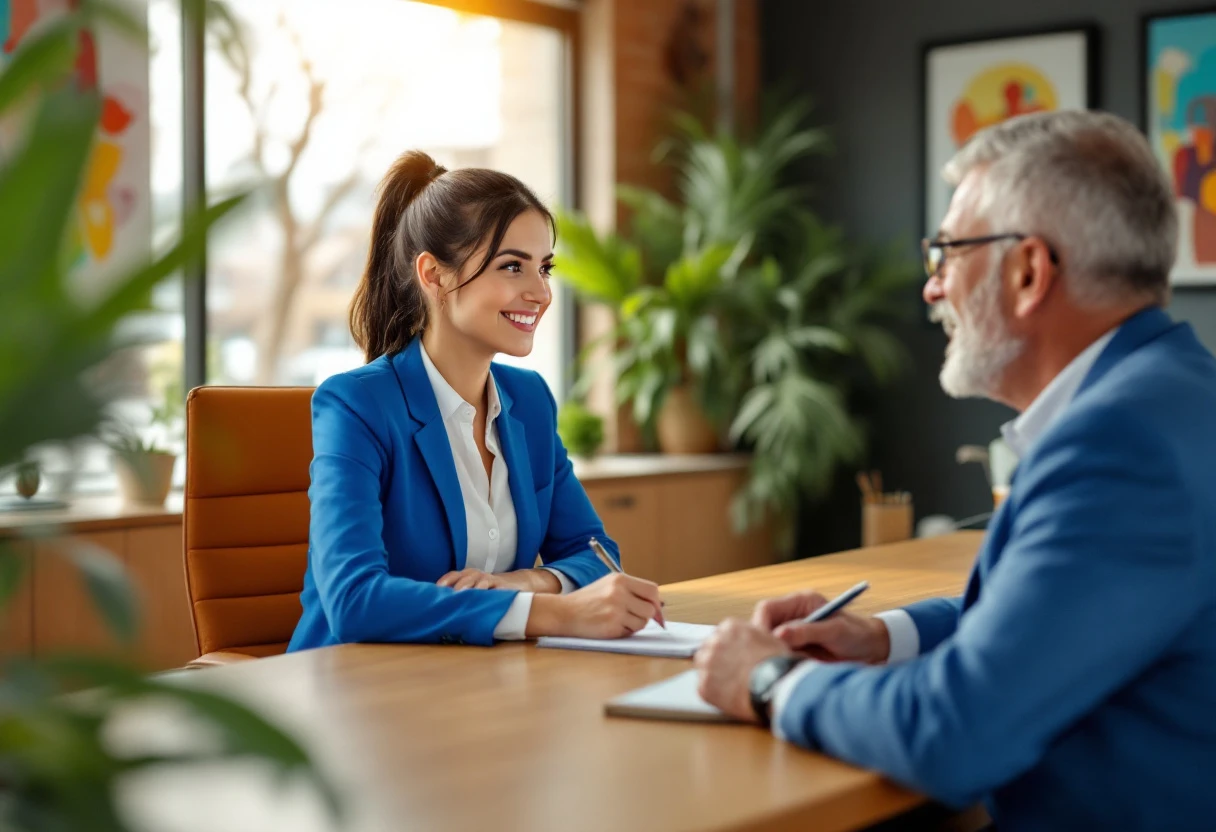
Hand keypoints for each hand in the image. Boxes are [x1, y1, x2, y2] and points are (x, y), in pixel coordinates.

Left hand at [437, 568, 560, 592]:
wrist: (518, 584)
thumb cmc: (490, 591)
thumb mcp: (475, 591)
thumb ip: (461, 597)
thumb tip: (442, 609)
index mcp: (468, 576)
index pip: (454, 575)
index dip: (445, 580)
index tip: (436, 589)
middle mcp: (478, 576)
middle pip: (466, 577)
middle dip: (457, 584)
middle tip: (450, 594)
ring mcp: (491, 580)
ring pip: (479, 579)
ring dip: (471, 585)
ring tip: (463, 593)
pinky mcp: (503, 586)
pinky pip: (496, 586)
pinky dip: (490, 590)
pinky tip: (485, 596)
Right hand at [527, 573, 662, 638]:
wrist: (564, 612)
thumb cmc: (588, 600)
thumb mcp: (609, 585)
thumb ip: (632, 591)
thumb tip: (658, 606)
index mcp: (620, 579)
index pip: (652, 590)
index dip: (655, 602)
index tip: (654, 609)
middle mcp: (619, 592)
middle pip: (651, 609)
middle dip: (645, 615)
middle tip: (633, 616)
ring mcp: (616, 610)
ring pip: (642, 622)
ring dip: (634, 625)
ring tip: (618, 620)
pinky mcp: (611, 626)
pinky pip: (630, 632)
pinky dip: (624, 632)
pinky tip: (610, 626)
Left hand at [694, 618, 792, 722]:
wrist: (776, 684)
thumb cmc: (778, 663)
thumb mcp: (769, 638)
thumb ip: (751, 636)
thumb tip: (748, 645)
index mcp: (730, 627)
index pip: (720, 634)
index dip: (728, 648)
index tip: (734, 657)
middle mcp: (715, 642)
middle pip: (708, 648)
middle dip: (717, 659)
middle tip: (731, 672)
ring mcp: (707, 664)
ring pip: (703, 667)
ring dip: (713, 674)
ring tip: (730, 685)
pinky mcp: (704, 686)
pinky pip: (704, 688)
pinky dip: (714, 693)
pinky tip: (729, 696)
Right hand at [751, 591, 889, 663]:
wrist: (871, 650)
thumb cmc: (857, 635)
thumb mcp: (835, 631)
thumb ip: (807, 632)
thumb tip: (779, 635)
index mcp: (800, 602)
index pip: (767, 609)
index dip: (760, 625)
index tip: (764, 645)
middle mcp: (791, 615)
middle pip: (762, 626)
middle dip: (764, 643)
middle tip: (773, 660)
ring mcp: (792, 633)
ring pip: (767, 643)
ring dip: (772, 655)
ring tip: (787, 667)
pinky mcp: (794, 649)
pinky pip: (777, 655)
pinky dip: (780, 664)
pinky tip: (790, 672)